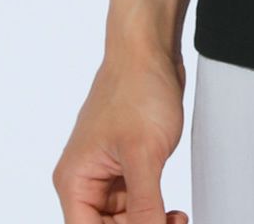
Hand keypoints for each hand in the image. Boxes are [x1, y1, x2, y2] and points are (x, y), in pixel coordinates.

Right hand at [52, 44, 189, 222]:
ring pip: (124, 218)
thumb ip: (145, 206)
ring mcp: (107, 170)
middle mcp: (85, 179)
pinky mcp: (127, 161)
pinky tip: (174, 211)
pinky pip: (136, 199)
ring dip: (150, 222)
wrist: (151, 47)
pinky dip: (154, 207)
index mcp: (75, 181)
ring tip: (178, 219)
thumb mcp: (144, 156)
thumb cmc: (138, 89)